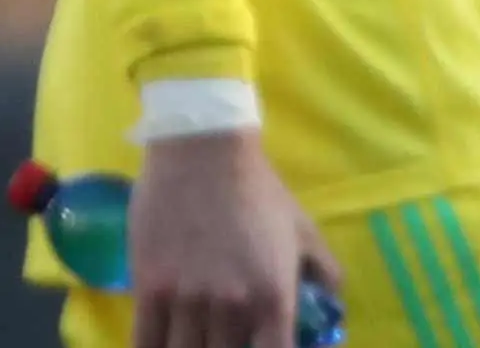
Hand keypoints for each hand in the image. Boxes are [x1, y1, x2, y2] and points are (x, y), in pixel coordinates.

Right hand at [129, 130, 343, 347]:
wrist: (204, 150)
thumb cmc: (259, 191)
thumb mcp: (304, 231)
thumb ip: (324, 275)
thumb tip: (333, 311)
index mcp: (274, 297)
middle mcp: (232, 307)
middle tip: (226, 338)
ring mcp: (187, 300)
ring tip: (199, 339)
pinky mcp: (149, 290)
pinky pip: (146, 343)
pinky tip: (163, 345)